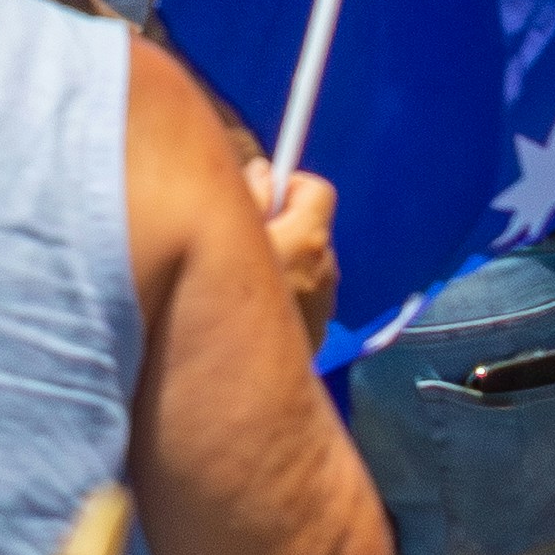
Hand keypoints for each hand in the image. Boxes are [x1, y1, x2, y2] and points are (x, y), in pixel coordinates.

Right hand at [243, 156, 340, 352]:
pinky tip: (257, 313)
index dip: (290, 186)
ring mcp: (325, 303)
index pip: (318, 190)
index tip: (265, 198)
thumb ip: (249, 194)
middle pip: (311, 228)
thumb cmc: (228, 300)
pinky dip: (288, 294)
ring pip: (308, 264)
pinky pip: (306, 296)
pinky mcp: (319, 332)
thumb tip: (263, 173)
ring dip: (287, 263)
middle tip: (248, 242)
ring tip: (248, 283)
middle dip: (283, 227)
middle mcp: (326, 269)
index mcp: (309, 240)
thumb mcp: (228, 234)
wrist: (243, 381)